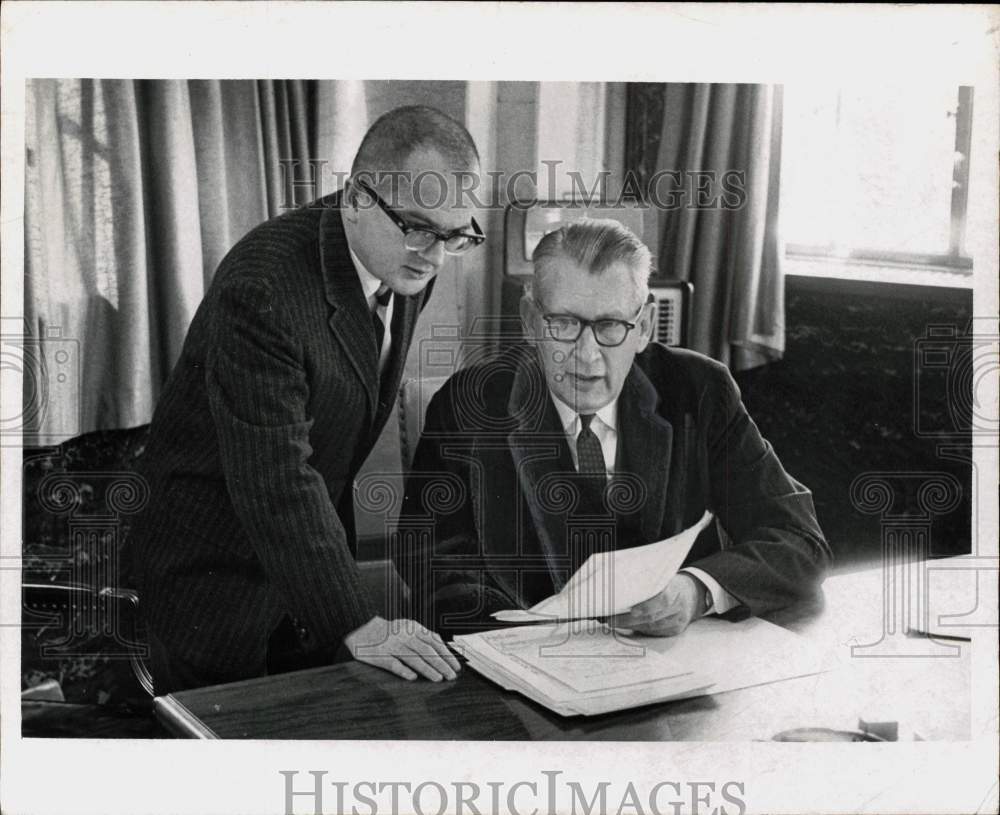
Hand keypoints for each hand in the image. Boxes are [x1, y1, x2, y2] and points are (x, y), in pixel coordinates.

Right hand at [343, 616, 460, 680]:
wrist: (362, 629)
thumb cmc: (389, 632)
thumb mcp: (408, 628)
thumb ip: (424, 635)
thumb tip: (443, 646)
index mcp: (413, 628)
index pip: (435, 642)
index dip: (447, 655)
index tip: (456, 667)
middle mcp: (404, 635)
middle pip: (427, 651)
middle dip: (442, 664)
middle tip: (451, 676)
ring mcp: (392, 645)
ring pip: (414, 658)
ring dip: (428, 669)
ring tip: (439, 678)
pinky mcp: (380, 656)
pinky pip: (394, 664)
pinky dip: (404, 671)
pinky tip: (413, 678)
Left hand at [606, 573, 704, 636]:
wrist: (693, 595)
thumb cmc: (673, 583)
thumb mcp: (664, 577)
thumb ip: (648, 581)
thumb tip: (622, 583)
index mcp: (676, 591)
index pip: (662, 600)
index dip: (646, 607)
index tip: (630, 610)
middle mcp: (678, 609)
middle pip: (652, 618)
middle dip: (627, 620)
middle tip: (609, 619)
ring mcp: (677, 622)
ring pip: (651, 628)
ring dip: (630, 626)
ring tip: (612, 622)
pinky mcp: (674, 631)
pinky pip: (654, 632)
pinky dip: (639, 628)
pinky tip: (627, 625)